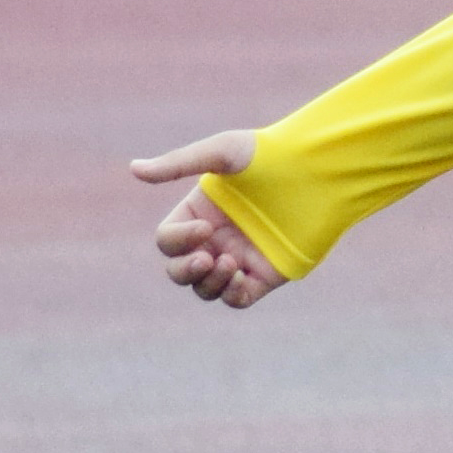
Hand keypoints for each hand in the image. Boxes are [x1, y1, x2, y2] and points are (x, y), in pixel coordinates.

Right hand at [131, 130, 284, 308]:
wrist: (319, 170)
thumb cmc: (270, 155)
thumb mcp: (222, 153)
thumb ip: (178, 164)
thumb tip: (134, 169)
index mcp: (199, 213)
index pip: (168, 241)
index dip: (177, 241)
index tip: (205, 229)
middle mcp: (216, 238)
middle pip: (180, 271)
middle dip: (185, 271)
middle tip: (207, 258)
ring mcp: (240, 258)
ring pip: (205, 289)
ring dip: (209, 283)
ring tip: (230, 263)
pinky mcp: (266, 274)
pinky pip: (237, 299)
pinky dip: (232, 295)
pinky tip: (241, 278)